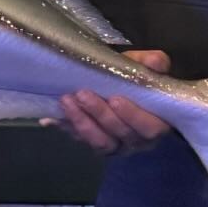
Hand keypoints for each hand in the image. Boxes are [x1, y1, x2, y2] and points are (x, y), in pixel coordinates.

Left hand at [49, 50, 173, 153]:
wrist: (116, 88)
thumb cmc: (134, 79)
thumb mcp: (142, 66)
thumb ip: (151, 63)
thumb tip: (155, 62)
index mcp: (155, 122)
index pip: (149, 127)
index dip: (133, 116)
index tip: (115, 99)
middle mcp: (136, 139)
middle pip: (120, 134)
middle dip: (100, 114)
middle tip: (82, 94)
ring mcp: (115, 145)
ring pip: (100, 142)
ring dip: (82, 122)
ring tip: (66, 100)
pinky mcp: (94, 143)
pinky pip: (81, 140)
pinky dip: (67, 128)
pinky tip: (52, 117)